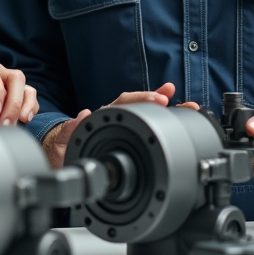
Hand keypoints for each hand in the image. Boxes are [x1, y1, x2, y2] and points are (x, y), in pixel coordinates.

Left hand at [0, 63, 37, 125]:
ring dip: (25, 107)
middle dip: (14, 102)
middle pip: (16, 79)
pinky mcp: (20, 99)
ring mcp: (12, 87)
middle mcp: (0, 75)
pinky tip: (24, 120)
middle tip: (6, 122)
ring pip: (28, 89)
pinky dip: (31, 110)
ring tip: (19, 121)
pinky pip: (32, 101)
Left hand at [40, 83, 197, 167]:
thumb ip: (74, 128)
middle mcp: (115, 117)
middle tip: (176, 97)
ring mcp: (122, 125)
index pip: (124, 103)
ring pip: (147, 114)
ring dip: (167, 109)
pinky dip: (165, 122)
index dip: (142, 100)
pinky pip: (148, 125)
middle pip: (139, 103)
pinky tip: (183, 120)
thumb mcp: (66, 140)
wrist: (63, 157)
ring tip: (189, 106)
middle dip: (159, 98)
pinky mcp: (127, 134)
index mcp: (103, 117)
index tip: (158, 100)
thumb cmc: (66, 148)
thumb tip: (84, 114)